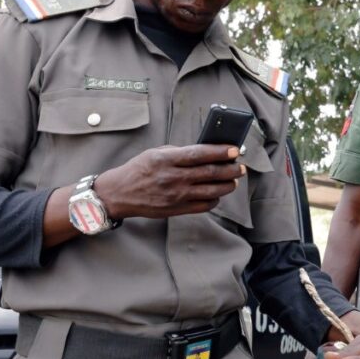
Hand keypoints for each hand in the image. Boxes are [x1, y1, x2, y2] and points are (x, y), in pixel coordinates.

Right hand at [93, 145, 245, 219]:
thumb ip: (180, 152)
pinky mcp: (177, 209)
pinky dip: (215, 199)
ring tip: (234, 180)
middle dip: (231, 169)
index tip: (234, 149)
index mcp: (166, 159)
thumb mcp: (156, 153)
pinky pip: (204, 206)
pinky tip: (218, 193)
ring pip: (212, 191)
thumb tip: (207, 152)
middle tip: (240, 166)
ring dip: (228, 185)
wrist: (119, 194)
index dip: (220, 152)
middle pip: (210, 173)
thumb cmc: (139, 169)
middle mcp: (173, 178)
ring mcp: (176, 195)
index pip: (200, 154)